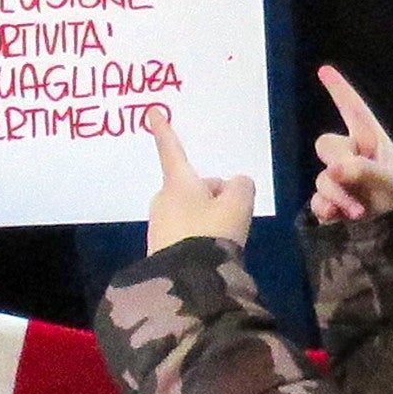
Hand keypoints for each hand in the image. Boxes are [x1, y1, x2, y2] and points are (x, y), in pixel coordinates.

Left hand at [145, 110, 255, 251]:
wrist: (187, 282)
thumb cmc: (212, 233)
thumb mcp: (239, 204)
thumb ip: (241, 185)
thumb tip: (234, 185)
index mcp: (179, 183)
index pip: (172, 150)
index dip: (164, 130)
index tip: (151, 111)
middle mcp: (163, 200)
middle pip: (194, 188)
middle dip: (212, 197)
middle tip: (232, 217)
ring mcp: (159, 226)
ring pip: (192, 212)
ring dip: (208, 220)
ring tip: (224, 241)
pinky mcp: (160, 250)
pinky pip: (186, 235)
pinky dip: (199, 239)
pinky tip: (211, 255)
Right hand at [306, 64, 392, 224]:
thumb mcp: (389, 183)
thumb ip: (364, 171)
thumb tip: (333, 169)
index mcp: (370, 141)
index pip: (353, 111)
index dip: (340, 90)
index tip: (324, 70)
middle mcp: (350, 154)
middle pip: (326, 144)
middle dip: (339, 165)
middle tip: (355, 184)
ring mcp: (337, 177)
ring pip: (322, 177)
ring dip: (338, 195)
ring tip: (359, 211)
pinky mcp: (329, 199)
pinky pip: (316, 199)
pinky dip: (326, 208)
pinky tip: (336, 217)